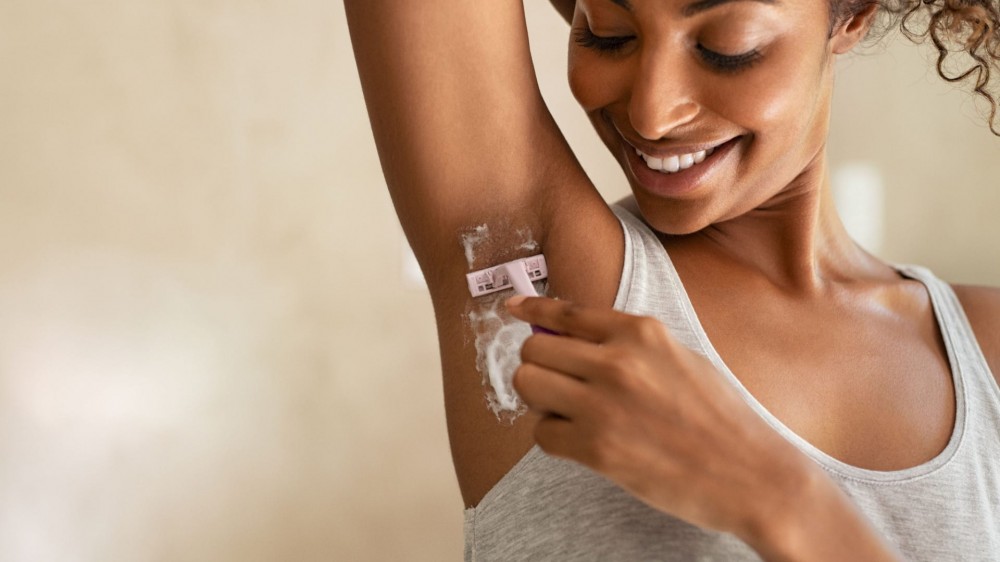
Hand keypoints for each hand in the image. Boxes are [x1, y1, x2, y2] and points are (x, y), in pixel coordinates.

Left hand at [506, 295, 814, 538]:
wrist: (751, 473)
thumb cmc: (718, 417)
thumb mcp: (677, 356)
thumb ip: (626, 344)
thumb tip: (567, 335)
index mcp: (641, 331)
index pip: (565, 312)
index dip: (531, 310)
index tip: (511, 309)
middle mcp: (618, 360)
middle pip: (534, 348)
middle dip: (540, 366)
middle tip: (559, 385)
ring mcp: (604, 404)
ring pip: (528, 385)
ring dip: (540, 401)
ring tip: (569, 414)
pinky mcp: (597, 448)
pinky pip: (541, 433)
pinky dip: (554, 438)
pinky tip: (582, 443)